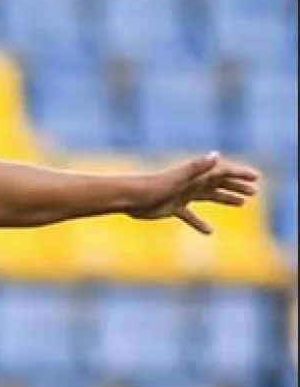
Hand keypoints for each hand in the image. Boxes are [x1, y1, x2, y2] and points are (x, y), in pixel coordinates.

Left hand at [128, 151, 259, 233]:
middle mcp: (190, 184)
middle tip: (253, 192)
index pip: (221, 172)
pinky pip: (189, 216)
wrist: (130, 198)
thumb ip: (198, 167)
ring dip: (225, 199)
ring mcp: (181, 195)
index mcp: (194, 175)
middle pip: (217, 184)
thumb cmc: (153, 186)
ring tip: (241, 204)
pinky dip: (199, 223)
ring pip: (208, 197)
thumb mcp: (179, 177)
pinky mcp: (172, 208)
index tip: (256, 178)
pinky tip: (209, 231)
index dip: (239, 174)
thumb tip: (216, 155)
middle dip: (236, 186)